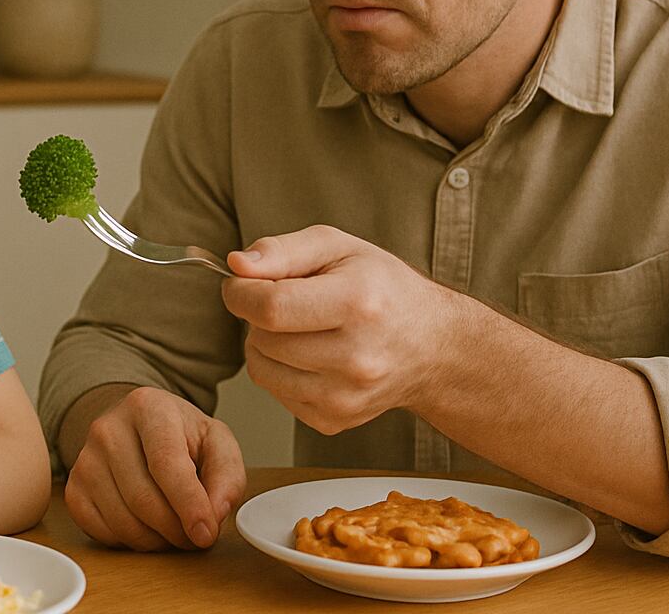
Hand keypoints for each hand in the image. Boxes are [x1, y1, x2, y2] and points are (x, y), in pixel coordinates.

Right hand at [65, 386, 244, 550]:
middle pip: (143, 499)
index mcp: (148, 407)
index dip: (189, 505)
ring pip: (123, 521)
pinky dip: (130, 542)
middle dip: (176, 530)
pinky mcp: (74, 487)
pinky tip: (147, 528)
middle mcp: (108, 429)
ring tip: (174, 531)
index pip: (166, 464)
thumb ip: (228, 475)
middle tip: (196, 536)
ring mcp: (85, 458)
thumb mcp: (216, 442)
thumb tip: (215, 513)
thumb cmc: (180, 436)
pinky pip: (101, 532)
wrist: (137, 427)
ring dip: (156, 541)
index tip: (206, 533)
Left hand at [223, 224, 459, 434]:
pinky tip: (310, 355)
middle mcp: (356, 357)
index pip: (270, 307)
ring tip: (298, 328)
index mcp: (358, 303)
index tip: (241, 282)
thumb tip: (236, 266)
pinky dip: (281, 371)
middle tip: (283, 301)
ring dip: (265, 345)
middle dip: (257, 316)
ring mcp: (346, 397)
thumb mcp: (338, 247)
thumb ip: (282, 250)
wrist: (432, 345)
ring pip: (262, 370)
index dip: (241, 292)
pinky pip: (277, 393)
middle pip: (263, 339)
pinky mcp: (335, 421)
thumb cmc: (381, 287)